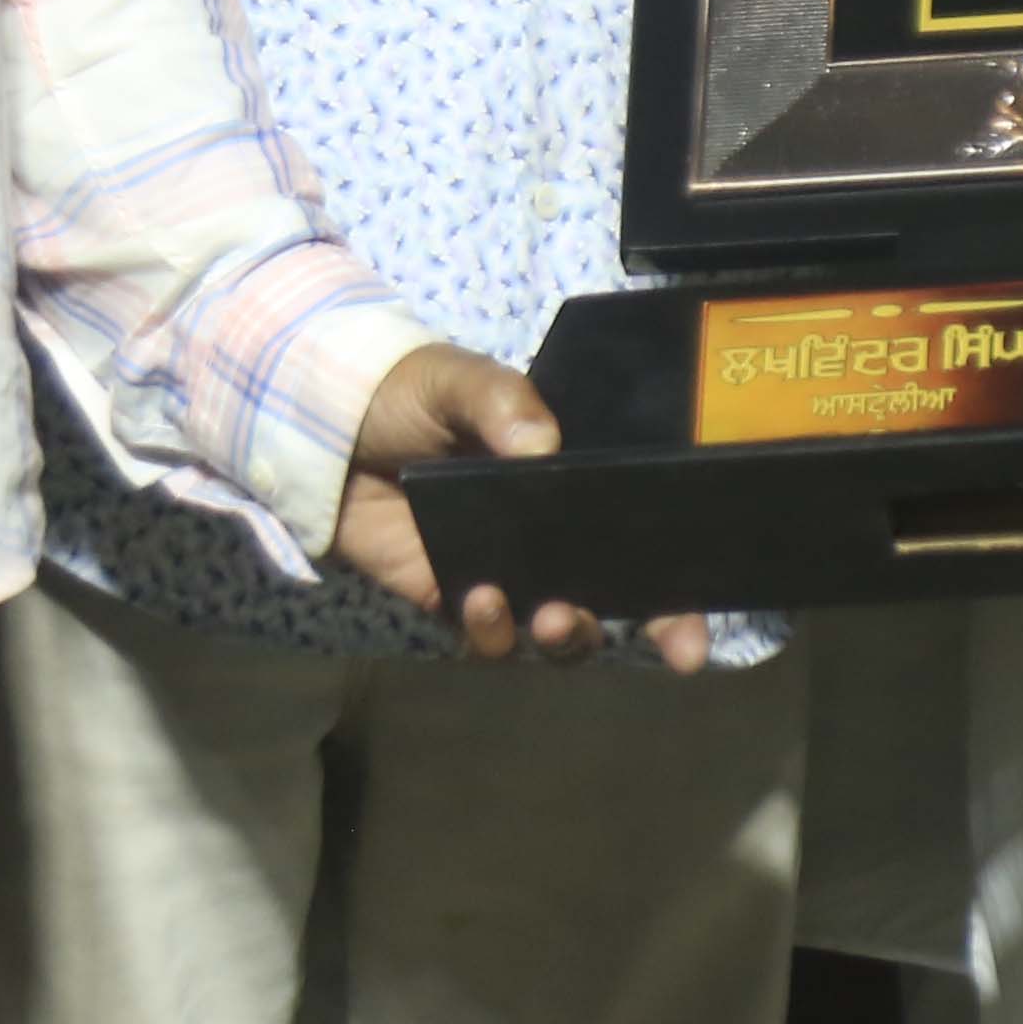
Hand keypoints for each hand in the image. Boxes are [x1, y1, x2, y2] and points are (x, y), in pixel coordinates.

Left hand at [334, 344, 705, 669]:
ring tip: (551, 617)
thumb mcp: (457, 377)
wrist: (321, 426)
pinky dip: (492, 631)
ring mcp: (505, 569)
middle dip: (654, 627)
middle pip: (619, 591)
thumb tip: (544, 444)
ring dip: (569, 635)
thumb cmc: (404, 393)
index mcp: (570, 476)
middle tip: (668, 645)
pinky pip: (486, 637)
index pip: (641, 528)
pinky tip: (482, 601)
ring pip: (559, 628)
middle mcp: (550, 531)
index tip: (701, 626)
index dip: (679, 581)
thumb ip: (502, 400)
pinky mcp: (451, 596)